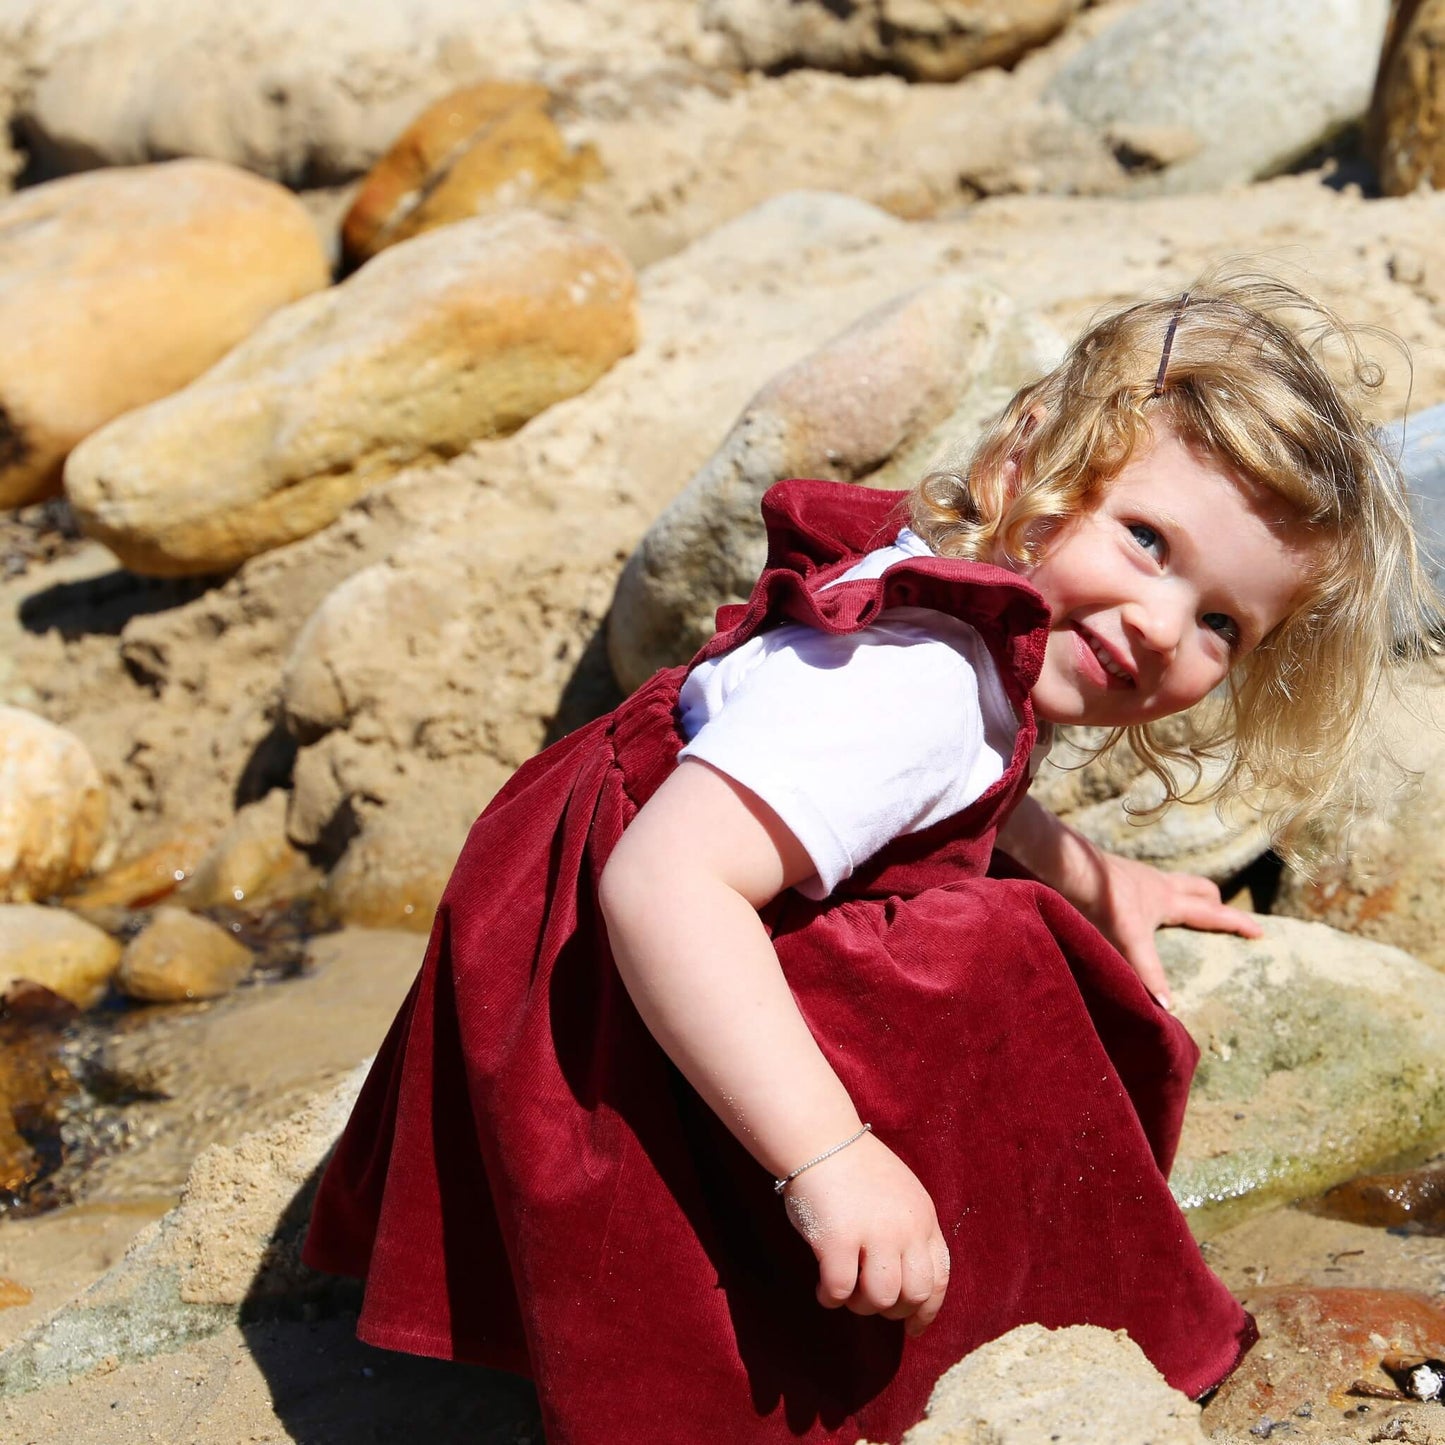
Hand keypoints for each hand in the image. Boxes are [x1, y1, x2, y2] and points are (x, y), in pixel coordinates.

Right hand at [782, 1131, 949, 1337]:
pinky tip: (822, 1289)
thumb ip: (910, 1233)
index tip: (912, 1325)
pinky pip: (840, 1291)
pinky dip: (831, 1298)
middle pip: (914, 1294)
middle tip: (869, 1302)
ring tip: (845, 1292)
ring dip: (861, 1306)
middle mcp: (905, 1228)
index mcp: (923, 1218)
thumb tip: (908, 1288)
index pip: (939, 1278)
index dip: (927, 1310)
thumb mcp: (901, 1196)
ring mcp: (873, 1234)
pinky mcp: (838, 1239)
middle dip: (893, 1310)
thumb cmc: (855, 1169)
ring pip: (880, 1299)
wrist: (819, 1139)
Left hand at [1075, 850, 1261, 1008]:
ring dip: (1185, 895)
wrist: (1069, 866)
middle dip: (1215, 903)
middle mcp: (1159, 884)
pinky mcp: (1117, 874)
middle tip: (1222, 918)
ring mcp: (1138, 876)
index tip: (1261, 933)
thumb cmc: (1102, 901)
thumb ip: (1149, 971)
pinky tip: (1139, 908)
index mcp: (1169, 899)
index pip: (1213, 913)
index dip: (1238, 924)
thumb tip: (1169, 1006)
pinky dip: (1155, 895)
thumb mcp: (1129, 939)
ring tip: (1183, 912)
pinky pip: (1147, 883)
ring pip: (1174, 882)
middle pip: (1199, 889)